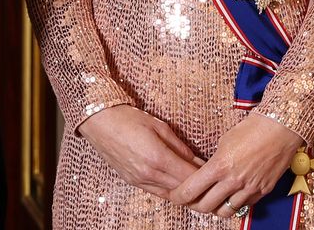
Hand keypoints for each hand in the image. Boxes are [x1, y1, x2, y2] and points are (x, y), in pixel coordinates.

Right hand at [78, 105, 202, 200]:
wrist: (98, 121)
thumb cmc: (127, 118)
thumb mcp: (160, 127)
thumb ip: (180, 147)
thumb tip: (197, 161)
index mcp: (157, 157)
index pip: (191, 177)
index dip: (206, 176)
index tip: (215, 170)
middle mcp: (149, 173)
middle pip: (183, 190)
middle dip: (199, 186)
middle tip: (210, 179)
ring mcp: (139, 180)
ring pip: (171, 195)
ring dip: (185, 191)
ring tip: (196, 182)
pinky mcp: (132, 181)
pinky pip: (158, 192)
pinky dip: (170, 190)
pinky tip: (177, 181)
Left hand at [167, 113, 301, 218]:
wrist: (279, 130)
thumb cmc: (250, 130)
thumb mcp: (223, 143)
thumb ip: (213, 163)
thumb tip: (205, 174)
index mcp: (219, 166)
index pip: (191, 190)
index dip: (179, 196)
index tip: (174, 196)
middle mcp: (233, 181)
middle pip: (206, 206)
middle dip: (193, 205)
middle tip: (189, 201)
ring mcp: (250, 188)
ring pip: (225, 211)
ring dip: (215, 209)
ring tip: (210, 201)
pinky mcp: (263, 191)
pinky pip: (244, 205)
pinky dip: (234, 204)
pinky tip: (230, 196)